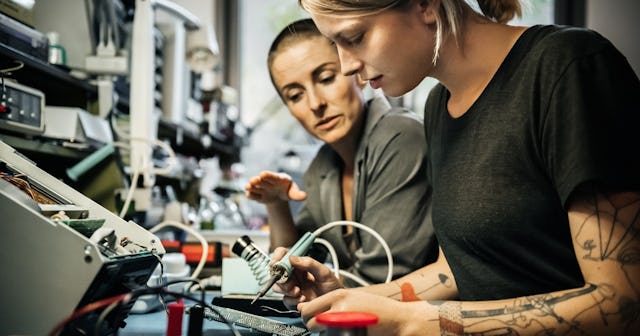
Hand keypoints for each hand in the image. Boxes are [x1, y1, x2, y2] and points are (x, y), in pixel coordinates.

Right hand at [245, 171, 306, 203]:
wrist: (280, 196)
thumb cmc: (287, 190)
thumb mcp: (293, 192)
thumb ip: (297, 194)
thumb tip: (304, 196)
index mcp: (278, 179)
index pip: (272, 176)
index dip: (268, 175)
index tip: (263, 174)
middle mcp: (268, 182)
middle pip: (262, 181)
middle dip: (257, 180)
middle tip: (254, 180)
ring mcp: (262, 188)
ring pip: (255, 186)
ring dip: (251, 186)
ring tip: (248, 187)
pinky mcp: (258, 196)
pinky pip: (253, 195)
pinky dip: (250, 195)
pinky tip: (249, 194)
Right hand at [270, 247, 342, 308]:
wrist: (336, 305)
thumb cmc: (333, 286)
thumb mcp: (324, 272)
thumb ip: (310, 263)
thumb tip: (292, 258)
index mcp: (300, 264)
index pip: (283, 255)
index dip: (277, 257)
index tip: (277, 263)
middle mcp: (294, 274)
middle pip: (276, 272)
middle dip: (280, 277)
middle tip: (290, 282)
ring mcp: (292, 287)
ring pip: (278, 286)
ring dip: (286, 289)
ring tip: (298, 292)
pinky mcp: (293, 300)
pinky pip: (285, 299)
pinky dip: (293, 300)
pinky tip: (303, 299)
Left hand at [298, 289, 424, 334]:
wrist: (397, 319)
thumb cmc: (376, 308)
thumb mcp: (351, 297)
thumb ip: (328, 301)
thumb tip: (303, 307)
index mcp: (338, 295)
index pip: (307, 309)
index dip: (308, 316)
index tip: (314, 318)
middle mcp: (338, 308)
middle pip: (310, 323)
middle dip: (315, 326)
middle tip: (327, 326)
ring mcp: (343, 324)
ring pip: (320, 334)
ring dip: (327, 333)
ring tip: (343, 328)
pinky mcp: (348, 335)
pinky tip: (349, 333)